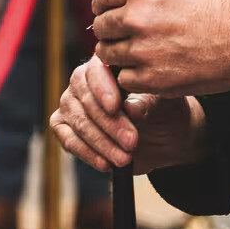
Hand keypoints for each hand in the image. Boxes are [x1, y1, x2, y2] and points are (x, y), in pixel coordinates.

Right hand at [51, 56, 206, 173]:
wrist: (164, 136)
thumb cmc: (163, 110)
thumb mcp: (163, 103)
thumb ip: (146, 102)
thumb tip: (129, 108)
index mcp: (106, 64)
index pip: (96, 72)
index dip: (103, 90)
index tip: (115, 107)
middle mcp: (83, 80)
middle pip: (86, 101)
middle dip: (109, 125)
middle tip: (132, 142)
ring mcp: (71, 103)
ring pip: (78, 122)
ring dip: (101, 143)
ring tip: (125, 159)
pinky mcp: (65, 127)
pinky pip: (68, 140)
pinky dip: (86, 153)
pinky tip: (105, 164)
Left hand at [89, 0, 229, 95]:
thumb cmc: (223, 4)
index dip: (104, 3)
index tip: (108, 10)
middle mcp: (137, 18)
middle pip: (101, 26)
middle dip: (110, 30)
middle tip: (125, 34)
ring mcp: (144, 51)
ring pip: (108, 54)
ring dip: (119, 53)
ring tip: (140, 52)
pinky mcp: (154, 79)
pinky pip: (125, 79)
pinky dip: (133, 76)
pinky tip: (150, 69)